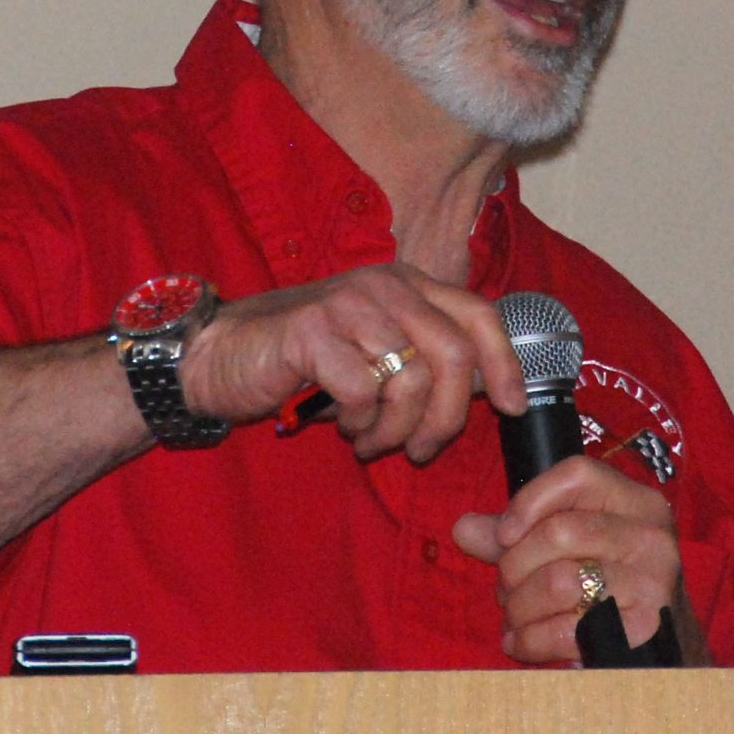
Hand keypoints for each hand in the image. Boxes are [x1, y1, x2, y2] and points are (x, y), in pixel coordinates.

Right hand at [178, 263, 526, 463]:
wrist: (222, 356)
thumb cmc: (306, 361)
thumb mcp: (376, 351)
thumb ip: (425, 359)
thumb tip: (486, 391)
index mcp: (407, 284)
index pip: (479, 314)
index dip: (505, 364)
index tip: (511, 407)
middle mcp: (384, 285)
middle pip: (454, 355)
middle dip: (447, 417)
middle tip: (420, 449)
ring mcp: (348, 304)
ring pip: (412, 379)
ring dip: (396, 429)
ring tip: (371, 440)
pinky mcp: (313, 331)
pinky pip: (365, 392)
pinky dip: (360, 424)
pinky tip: (342, 426)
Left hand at [451, 455, 680, 663]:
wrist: (662, 643)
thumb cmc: (605, 582)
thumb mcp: (567, 545)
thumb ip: (516, 533)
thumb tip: (463, 529)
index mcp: (634, 500)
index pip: (578, 475)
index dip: (529, 501)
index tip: (503, 535)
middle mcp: (650, 534)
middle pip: (560, 532)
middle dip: (515, 565)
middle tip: (504, 588)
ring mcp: (653, 582)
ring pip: (560, 582)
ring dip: (520, 606)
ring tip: (513, 616)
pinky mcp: (643, 629)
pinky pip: (568, 629)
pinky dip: (532, 639)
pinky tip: (520, 642)